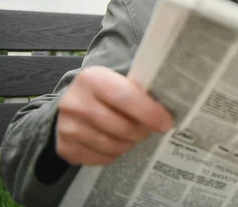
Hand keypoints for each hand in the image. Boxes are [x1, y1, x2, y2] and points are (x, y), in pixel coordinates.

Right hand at [56, 66, 173, 165]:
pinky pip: (102, 159)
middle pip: (122, 127)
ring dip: (130, 143)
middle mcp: (75, 103)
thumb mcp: (118, 81)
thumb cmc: (105, 91)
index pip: (127, 97)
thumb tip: (172, 105)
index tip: (167, 123)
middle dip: (143, 131)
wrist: (71, 104)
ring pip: (113, 146)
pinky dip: (114, 154)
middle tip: (149, 128)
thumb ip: (139, 89)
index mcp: (92, 78)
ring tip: (133, 134)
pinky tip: (116, 141)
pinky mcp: (65, 148)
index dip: (150, 112)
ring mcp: (67, 127)